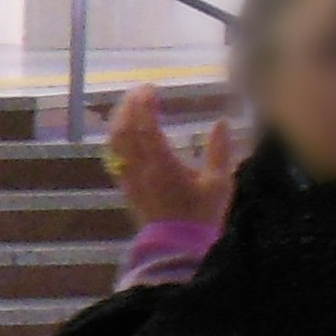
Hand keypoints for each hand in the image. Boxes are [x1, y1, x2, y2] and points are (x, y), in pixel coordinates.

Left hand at [104, 86, 233, 230]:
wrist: (177, 246)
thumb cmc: (201, 215)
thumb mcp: (219, 183)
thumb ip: (220, 151)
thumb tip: (221, 123)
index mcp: (163, 165)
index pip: (146, 128)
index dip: (144, 105)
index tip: (150, 88)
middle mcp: (140, 169)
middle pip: (125, 131)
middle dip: (129, 107)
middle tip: (139, 91)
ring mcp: (129, 178)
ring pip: (115, 143)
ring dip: (119, 120)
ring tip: (129, 104)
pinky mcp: (125, 186)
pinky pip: (113, 157)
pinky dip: (115, 138)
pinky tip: (122, 130)